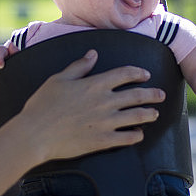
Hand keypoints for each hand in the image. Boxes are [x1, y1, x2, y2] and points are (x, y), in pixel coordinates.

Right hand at [20, 50, 165, 161]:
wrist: (35, 134)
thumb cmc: (42, 105)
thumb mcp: (58, 79)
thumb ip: (79, 66)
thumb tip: (93, 54)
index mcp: (95, 84)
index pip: (125, 74)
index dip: (138, 73)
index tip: (146, 74)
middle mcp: (105, 102)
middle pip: (137, 95)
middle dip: (152, 94)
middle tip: (161, 94)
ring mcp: (106, 122)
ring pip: (137, 116)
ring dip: (149, 114)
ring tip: (155, 113)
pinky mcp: (103, 141)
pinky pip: (127, 138)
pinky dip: (136, 135)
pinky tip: (139, 134)